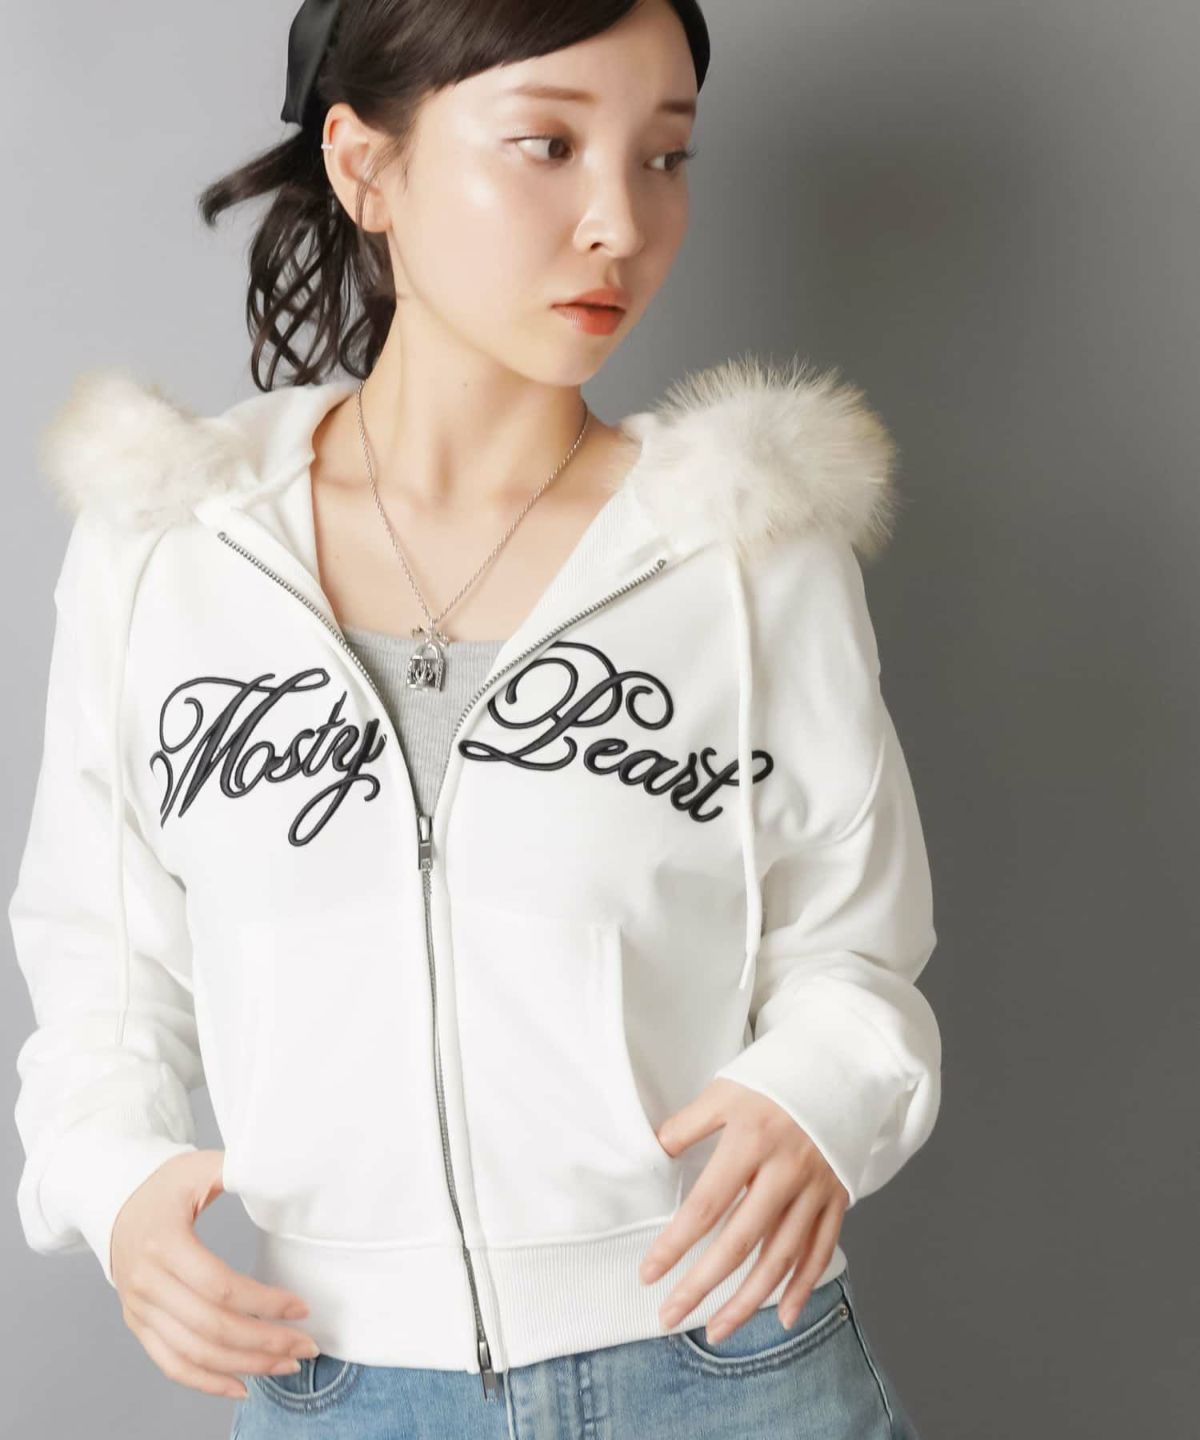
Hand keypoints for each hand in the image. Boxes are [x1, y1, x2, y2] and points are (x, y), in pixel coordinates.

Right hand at [110, 1149, 317, 1399]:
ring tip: (287, 1363)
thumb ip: (238, 1168)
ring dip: (245, 1365)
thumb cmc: (165, 1183)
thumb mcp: (200, 1167)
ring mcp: (139, 1308)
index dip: (264, 1302)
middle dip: (264, 1342)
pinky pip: (171, 1364)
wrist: (114, 1200)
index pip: (220, 1287)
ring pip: (194, 1353)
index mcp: (164, 1243)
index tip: (301, 1307)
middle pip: (210, 1328)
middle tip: (307, 1345)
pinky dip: (206, 1381)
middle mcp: (146, 1282)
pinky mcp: (139, 1323)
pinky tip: (242, 1385)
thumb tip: (281, 1171)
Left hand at [638, 1079, 848, 1340]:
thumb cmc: (775, 1076)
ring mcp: (815, 1188)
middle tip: (670, 1316)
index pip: (706, 1205)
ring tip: (716, 1330)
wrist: (841, 1064)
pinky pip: (820, 1250)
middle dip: (702, 1285)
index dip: (675, 1244)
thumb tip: (654, 1153)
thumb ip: (688, 1125)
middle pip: (740, 1242)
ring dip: (747, 1300)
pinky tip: (780, 1316)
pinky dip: (802, 1286)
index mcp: (751, 1142)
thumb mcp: (725, 1090)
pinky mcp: (837, 1197)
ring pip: (780, 1257)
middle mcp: (784, 1171)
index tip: (648, 1274)